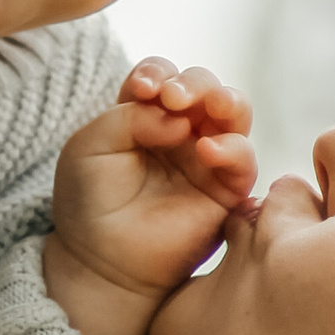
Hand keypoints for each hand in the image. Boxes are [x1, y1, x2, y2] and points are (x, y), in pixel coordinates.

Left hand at [44, 59, 257, 334]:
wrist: (102, 261)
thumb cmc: (89, 202)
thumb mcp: (90, 147)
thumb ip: (128, 118)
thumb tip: (178, 117)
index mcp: (145, 113)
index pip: (162, 75)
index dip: (156, 74)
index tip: (141, 90)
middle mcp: (181, 129)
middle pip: (203, 85)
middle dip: (194, 83)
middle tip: (172, 97)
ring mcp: (206, 157)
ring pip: (235, 112)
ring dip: (226, 100)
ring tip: (209, 106)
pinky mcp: (227, 189)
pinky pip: (244, 159)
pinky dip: (232, 147)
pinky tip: (206, 150)